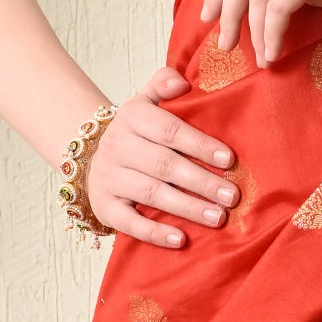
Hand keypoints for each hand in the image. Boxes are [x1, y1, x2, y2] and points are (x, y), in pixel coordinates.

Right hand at [84, 67, 237, 247]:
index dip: (200, 145)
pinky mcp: (105, 207)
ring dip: (187, 207)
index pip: (170, 130)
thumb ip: (163, 84)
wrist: (89, 157)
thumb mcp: (144, 102)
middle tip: (231, 195)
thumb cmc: (135, 132)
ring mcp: (109, 178)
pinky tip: (181, 240)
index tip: (230, 160)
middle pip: (164, 164)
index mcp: (132, 117)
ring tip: (218, 217)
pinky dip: (155, 232)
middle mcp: (118, 146)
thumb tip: (182, 81)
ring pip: (151, 193)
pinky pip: (130, 222)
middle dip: (201, 181)